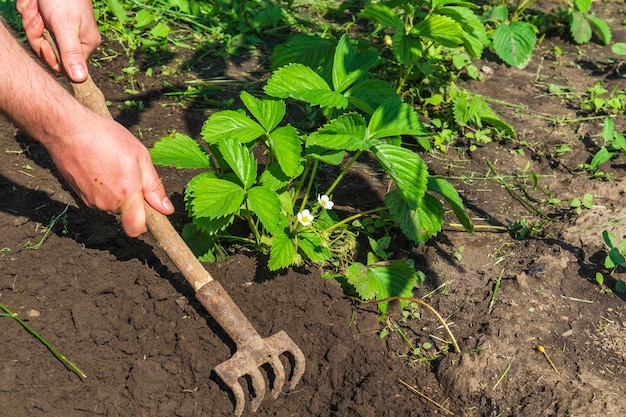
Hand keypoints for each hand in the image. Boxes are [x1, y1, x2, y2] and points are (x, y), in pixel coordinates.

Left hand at [17, 0, 100, 81]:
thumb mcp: (66, 27)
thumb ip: (71, 54)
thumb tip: (80, 79)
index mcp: (85, 43)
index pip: (63, 64)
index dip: (48, 54)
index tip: (43, 41)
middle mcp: (73, 39)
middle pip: (47, 51)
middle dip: (37, 33)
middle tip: (38, 17)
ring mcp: (58, 29)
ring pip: (37, 37)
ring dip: (30, 20)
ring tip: (35, 7)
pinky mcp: (47, 20)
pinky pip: (32, 25)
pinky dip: (28, 12)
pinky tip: (33, 3)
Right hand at [47, 112, 173, 236]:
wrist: (68, 130)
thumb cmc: (106, 138)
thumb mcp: (140, 157)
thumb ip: (154, 187)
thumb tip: (166, 210)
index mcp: (126, 195)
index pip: (136, 228)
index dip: (146, 224)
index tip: (151, 212)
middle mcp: (107, 203)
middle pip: (126, 213)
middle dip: (132, 199)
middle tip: (130, 172)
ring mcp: (90, 200)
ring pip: (112, 204)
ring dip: (116, 191)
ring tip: (112, 164)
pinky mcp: (79, 195)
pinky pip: (98, 198)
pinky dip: (102, 187)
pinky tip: (99, 166)